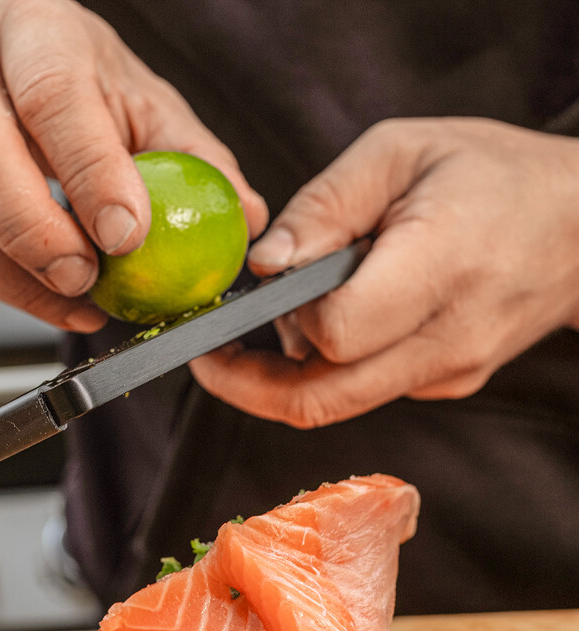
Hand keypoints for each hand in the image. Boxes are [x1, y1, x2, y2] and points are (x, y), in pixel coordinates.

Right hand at [0, 0, 266, 330]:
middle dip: (35, 229)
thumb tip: (246, 217)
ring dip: (17, 273)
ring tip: (78, 299)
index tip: (129, 236)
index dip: (90, 170)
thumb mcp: (137, 102)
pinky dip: (3, 288)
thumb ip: (191, 157)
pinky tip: (54, 301)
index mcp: (33, 29)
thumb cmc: (69, 87)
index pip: (51, 94)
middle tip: (88, 278)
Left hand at [191, 118, 578, 426]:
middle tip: (212, 354)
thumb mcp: (399, 153)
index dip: (278, 320)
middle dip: (250, 384)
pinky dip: (331, 364)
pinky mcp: (444, 384)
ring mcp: (447, 373)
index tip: (244, 300)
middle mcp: (446, 339)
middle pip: (321, 399)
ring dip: (290, 371)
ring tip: (284, 314)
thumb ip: (322, 209)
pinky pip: (365, 389)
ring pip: (338, 401)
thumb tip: (264, 266)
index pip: (334, 333)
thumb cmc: (494, 174)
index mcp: (440, 269)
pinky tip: (335, 317)